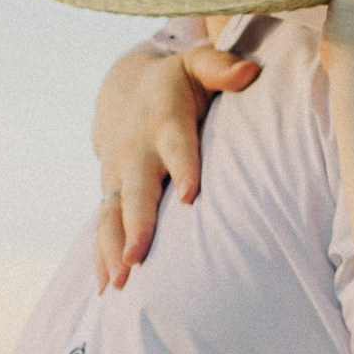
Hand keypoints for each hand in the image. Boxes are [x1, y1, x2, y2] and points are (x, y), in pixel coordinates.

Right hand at [92, 33, 260, 287]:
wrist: (123, 89)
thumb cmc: (178, 82)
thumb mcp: (198, 63)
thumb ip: (222, 67)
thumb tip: (251, 71)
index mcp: (164, 120)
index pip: (175, 144)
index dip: (181, 167)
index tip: (188, 195)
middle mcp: (137, 151)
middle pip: (137, 190)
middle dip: (137, 224)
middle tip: (138, 257)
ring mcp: (118, 174)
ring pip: (112, 214)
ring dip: (113, 249)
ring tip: (120, 283)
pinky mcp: (109, 193)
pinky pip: (103, 227)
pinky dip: (101, 257)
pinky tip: (107, 290)